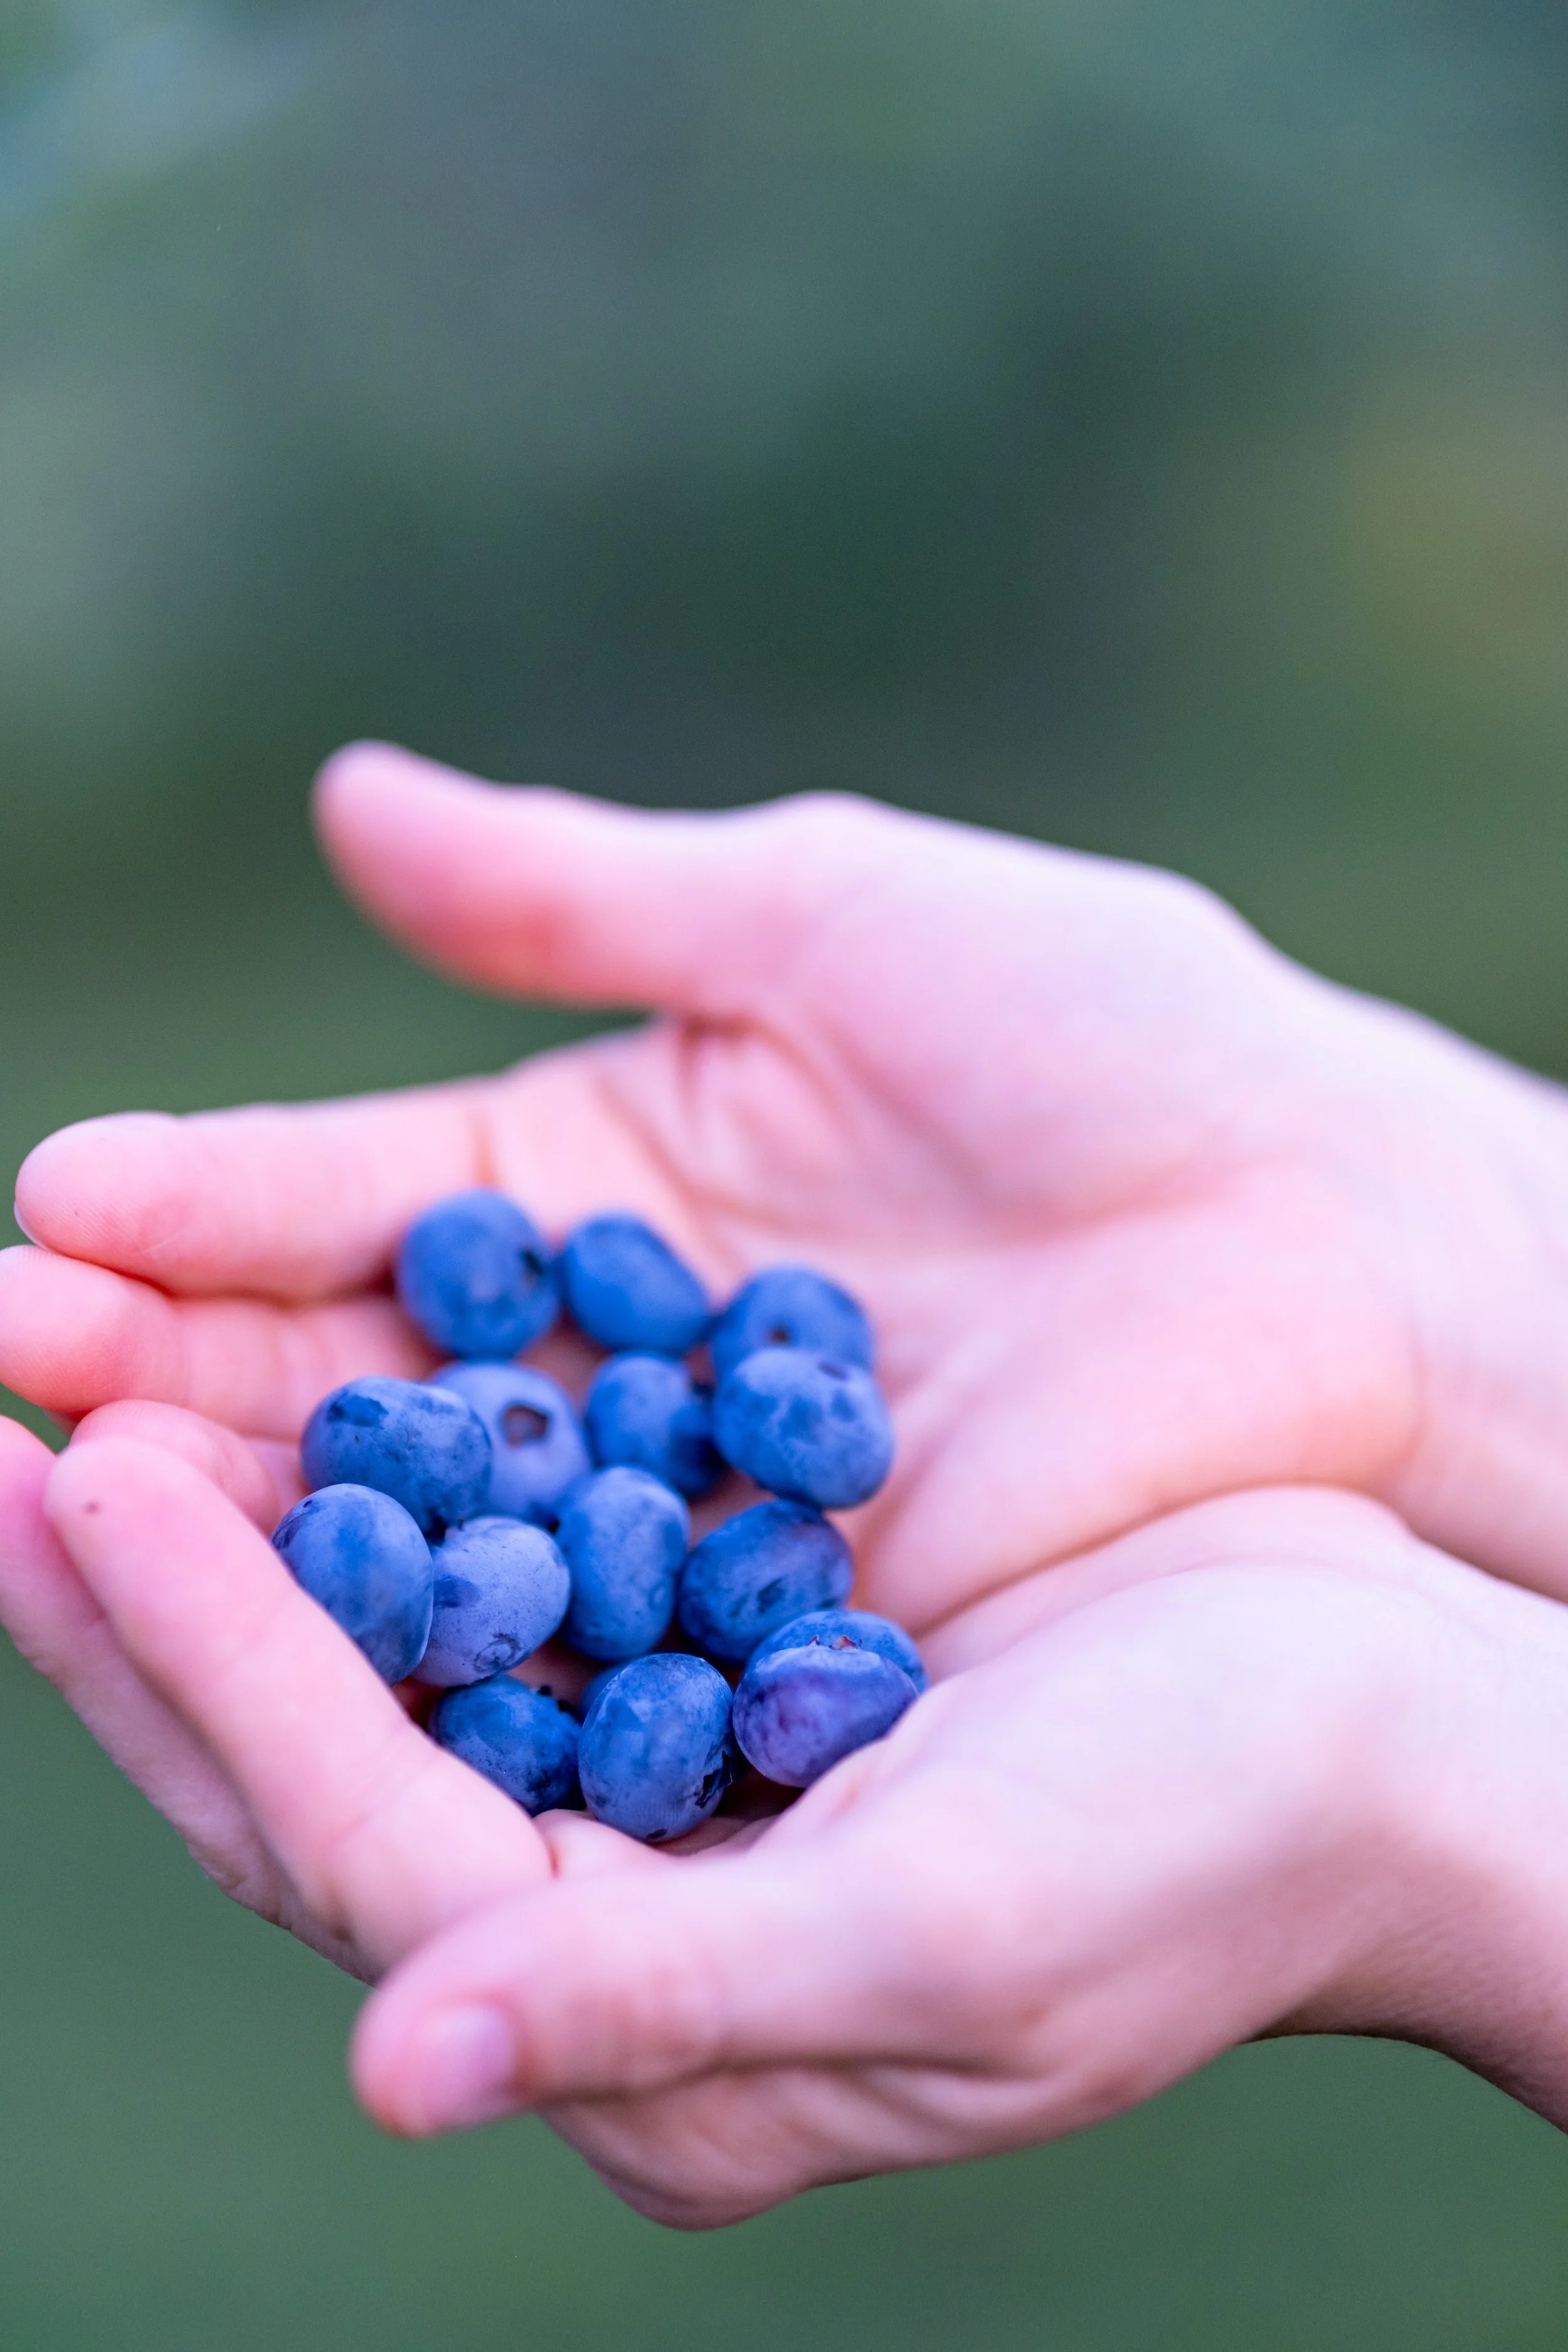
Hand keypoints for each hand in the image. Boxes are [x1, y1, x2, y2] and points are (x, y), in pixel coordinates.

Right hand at [6, 743, 1567, 1623]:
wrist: (1339, 1237)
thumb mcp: (828, 920)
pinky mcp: (766, 1627)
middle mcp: (601, 1353)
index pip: (346, 1196)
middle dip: (169, 1373)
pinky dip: (450, 1650)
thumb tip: (340, 795)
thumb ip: (581, 894)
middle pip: (346, 1376)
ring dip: (262, 1522)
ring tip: (83, 1506)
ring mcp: (678, 1504)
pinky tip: (308, 1660)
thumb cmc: (1110, 1038)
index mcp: (591, 1172)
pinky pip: (578, 1646)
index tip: (37, 1219)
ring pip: (434, 1526)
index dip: (193, 1205)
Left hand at [18, 1414, 1567, 2226]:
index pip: (363, 1838)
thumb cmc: (1209, 1842)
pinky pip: (508, 1557)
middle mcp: (623, 1916)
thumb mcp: (948, 1930)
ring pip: (391, 1642)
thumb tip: (397, 2069)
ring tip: (89, 1367)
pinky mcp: (712, 1659)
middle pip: (325, 1749)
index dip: (216, 1662)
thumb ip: (671, 2003)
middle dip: (151, 1597)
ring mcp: (662, 1784)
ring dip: (244, 1507)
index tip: (81, 1479)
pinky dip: (400, 1457)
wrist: (1378, 1725)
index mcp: (654, 2026)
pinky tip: (309, 1352)